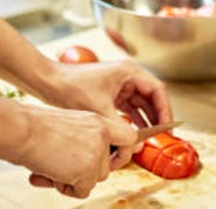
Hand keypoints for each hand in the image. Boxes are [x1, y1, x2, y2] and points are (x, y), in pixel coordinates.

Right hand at [12, 104, 135, 197]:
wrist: (21, 130)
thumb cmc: (33, 127)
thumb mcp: (66, 128)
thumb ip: (80, 144)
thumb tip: (81, 169)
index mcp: (98, 120)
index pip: (128, 136)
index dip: (122, 152)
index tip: (113, 161)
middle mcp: (102, 134)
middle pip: (107, 166)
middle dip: (88, 173)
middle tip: (65, 170)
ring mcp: (97, 152)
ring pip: (95, 179)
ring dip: (74, 180)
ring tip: (52, 168)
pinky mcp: (87, 170)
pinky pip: (82, 191)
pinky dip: (65, 189)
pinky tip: (50, 174)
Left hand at [40, 59, 173, 163]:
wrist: (48, 82)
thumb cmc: (71, 87)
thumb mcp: (99, 109)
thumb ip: (121, 126)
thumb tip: (137, 143)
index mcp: (129, 72)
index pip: (157, 90)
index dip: (165, 109)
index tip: (167, 127)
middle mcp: (127, 75)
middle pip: (151, 96)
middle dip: (157, 116)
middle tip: (163, 135)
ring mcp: (119, 84)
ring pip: (141, 103)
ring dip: (146, 118)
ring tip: (150, 136)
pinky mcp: (111, 92)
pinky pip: (129, 106)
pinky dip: (133, 119)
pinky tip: (135, 132)